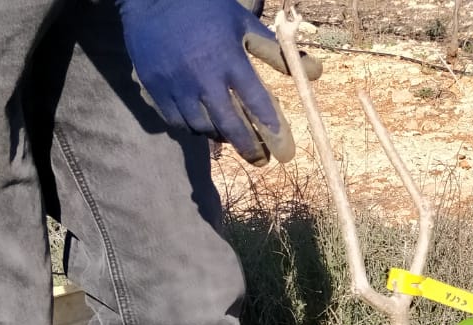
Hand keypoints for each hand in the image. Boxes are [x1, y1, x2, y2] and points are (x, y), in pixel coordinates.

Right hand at [116, 0, 322, 165]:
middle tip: (262, 161)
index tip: (284, 152)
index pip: (257, 103)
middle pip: (230, 124)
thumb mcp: (243, 24)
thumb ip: (277, 52)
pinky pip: (177, 121)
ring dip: (222, 137)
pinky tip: (205, 126)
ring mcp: (176, 84)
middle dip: (250, 148)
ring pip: (203, 127)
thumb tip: (317, 72)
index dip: (272, 130)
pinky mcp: (154, 88)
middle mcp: (202, 76)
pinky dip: (194, 128)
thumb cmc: (206, 9)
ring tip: (234, 139)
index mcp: (229, 58)